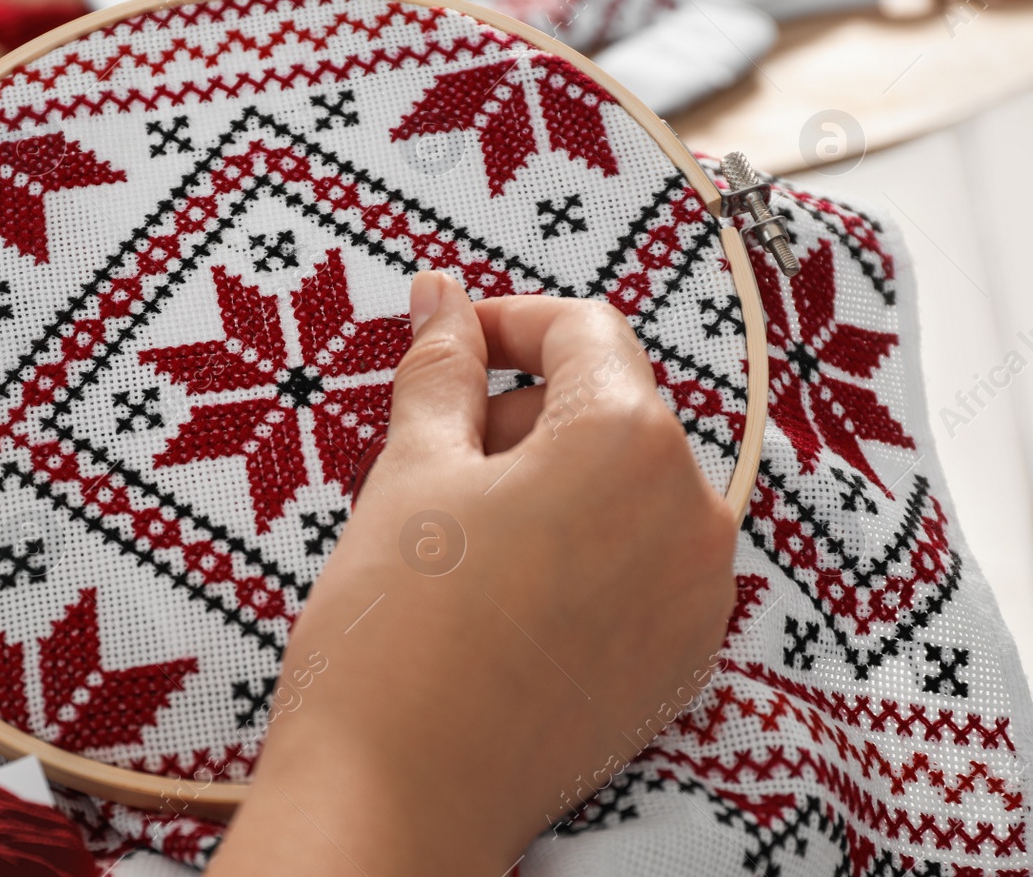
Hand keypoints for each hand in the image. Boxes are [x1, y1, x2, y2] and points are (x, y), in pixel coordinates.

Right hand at [209, 274, 736, 874]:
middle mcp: (694, 513)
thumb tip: (443, 295)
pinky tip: (503, 591)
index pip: (584, 331)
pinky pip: (643, 561)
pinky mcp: (683, 660)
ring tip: (459, 537)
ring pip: (628, 486)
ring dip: (551, 479)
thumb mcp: (411, 473)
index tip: (448, 348)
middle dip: (521, 413)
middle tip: (431, 459)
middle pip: (611, 408)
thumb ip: (441, 367)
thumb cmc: (394, 629)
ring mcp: (698, 596)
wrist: (401, 799)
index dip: (507, 325)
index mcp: (630, 444)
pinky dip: (582, 547)